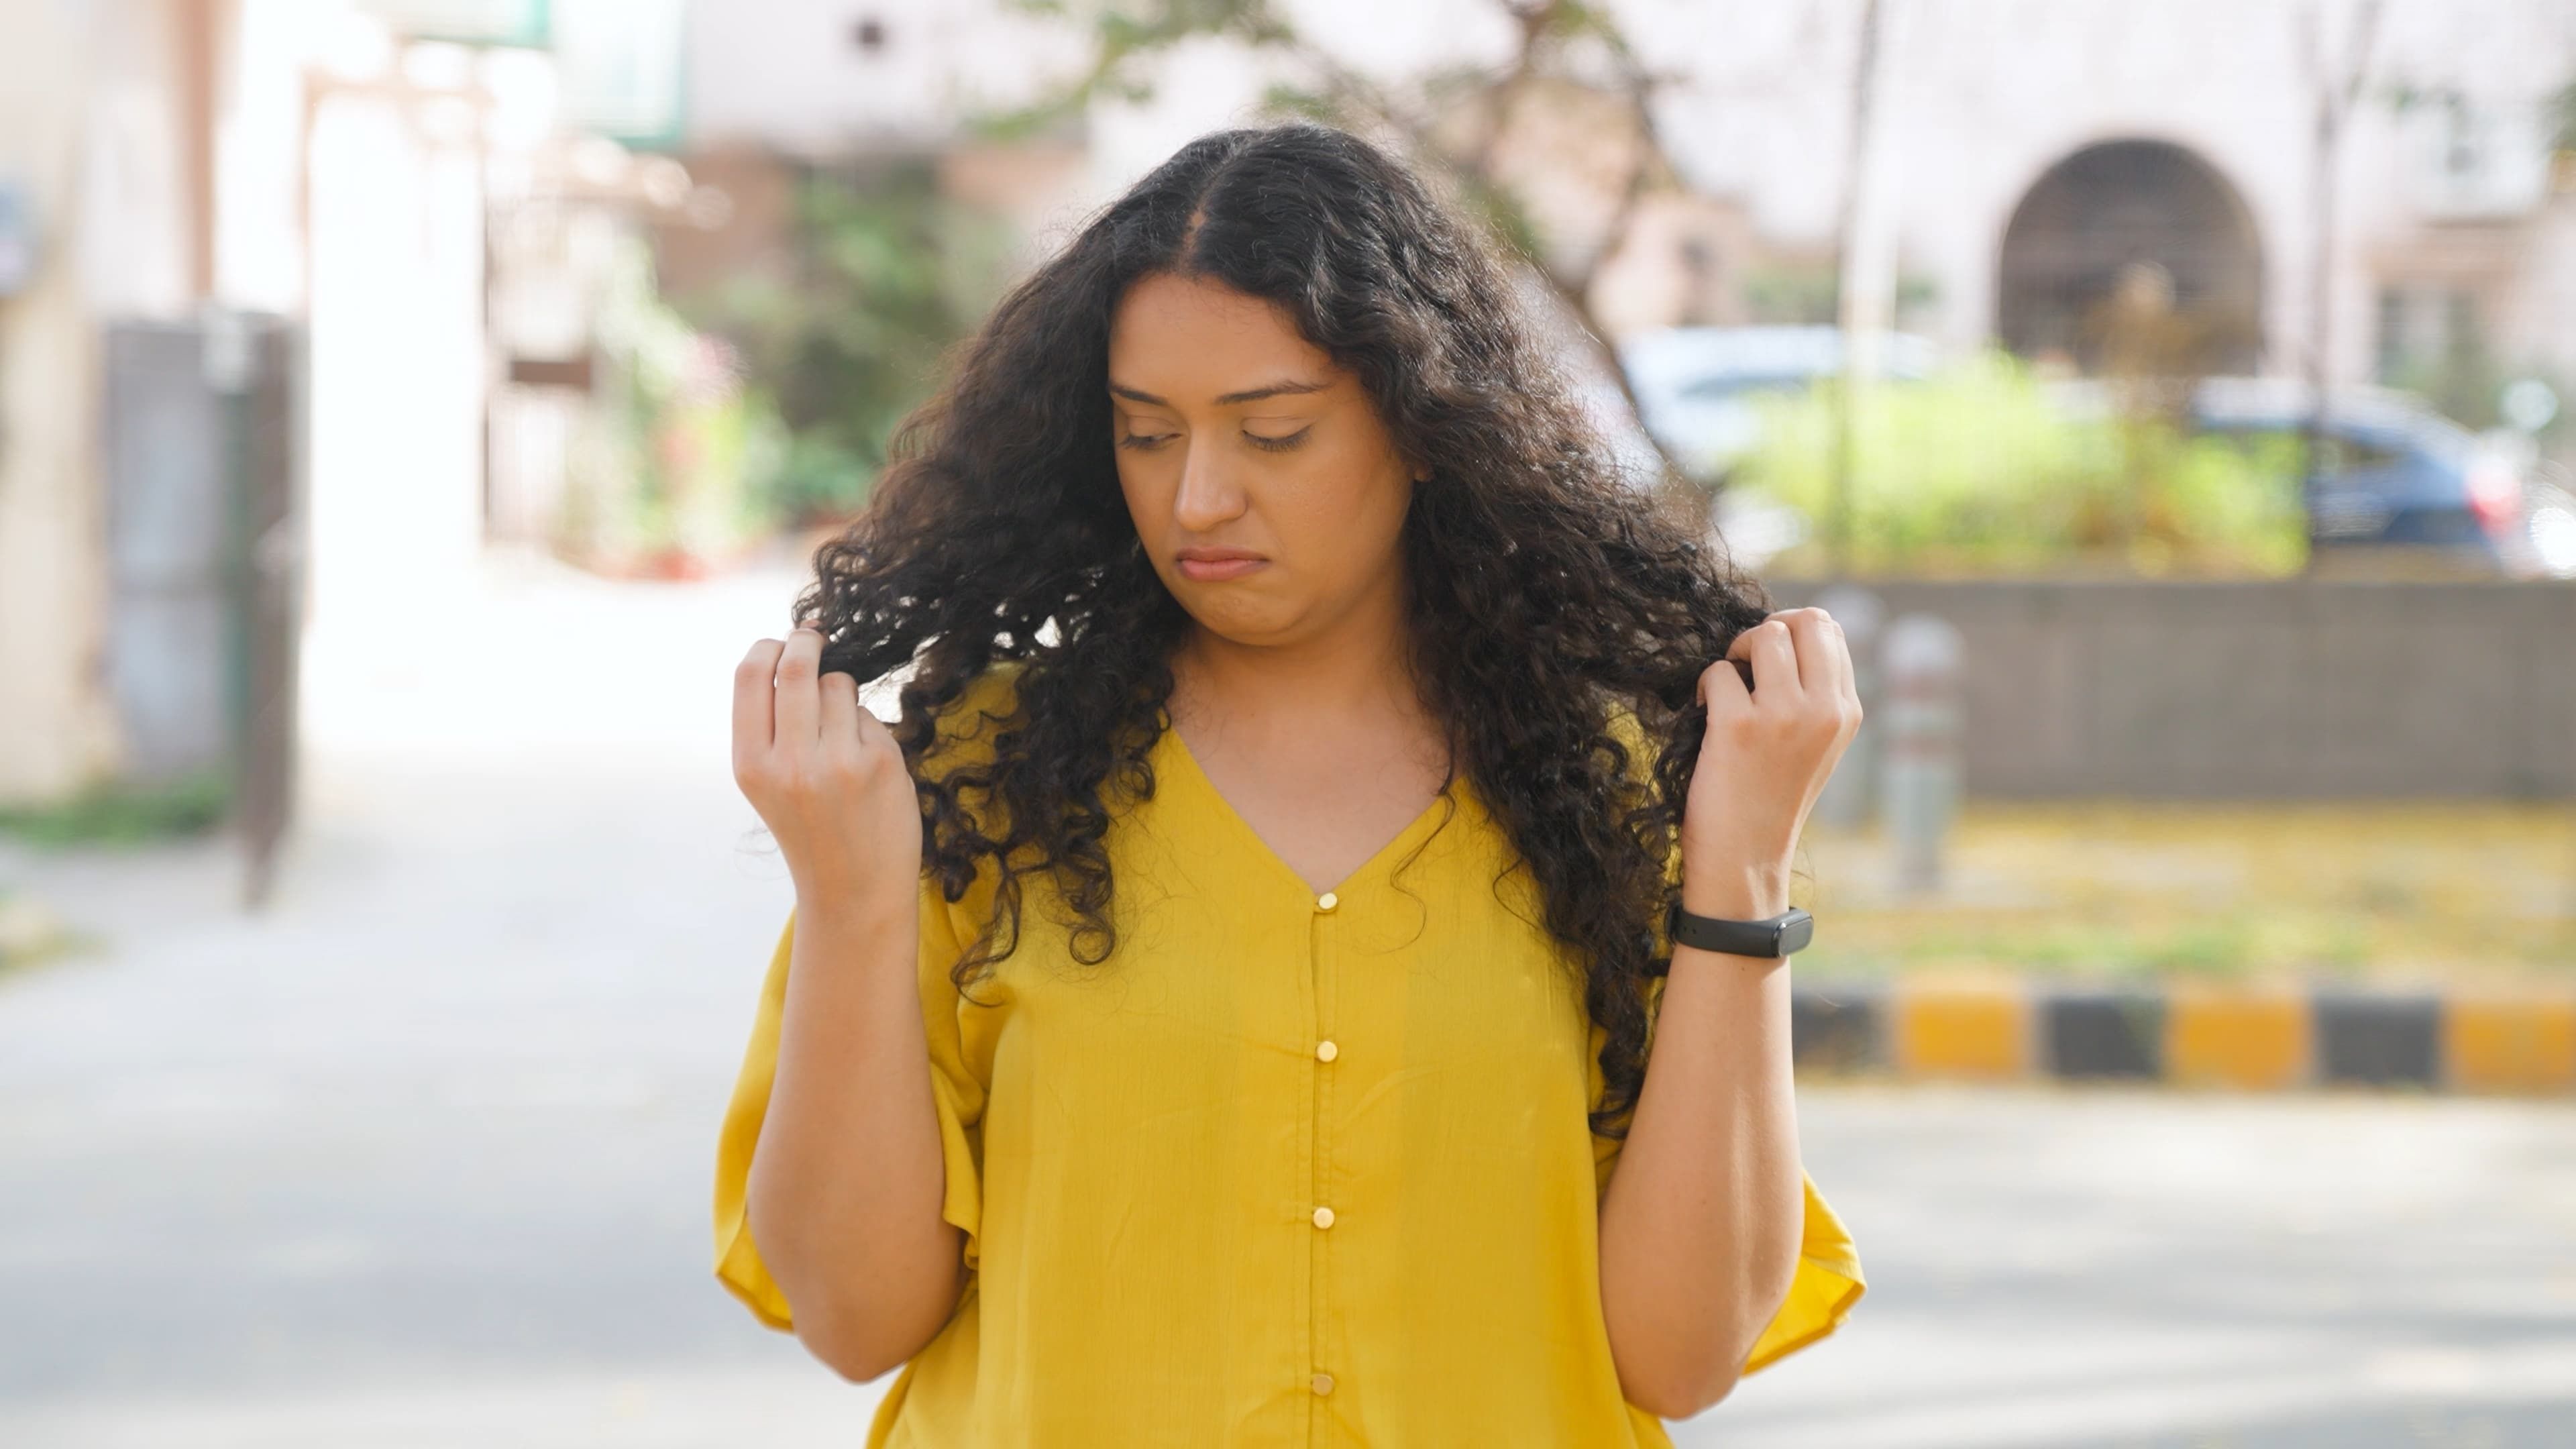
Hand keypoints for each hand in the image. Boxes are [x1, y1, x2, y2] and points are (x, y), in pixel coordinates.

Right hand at [732, 627, 922, 911]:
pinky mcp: (880, 763)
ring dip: (840, 695)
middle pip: (799, 666)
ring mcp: (839, 761)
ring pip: (839, 686)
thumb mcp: (768, 783)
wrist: (853, 891)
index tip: (782, 641)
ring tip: (840, 736)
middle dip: (807, 641)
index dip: (768, 647)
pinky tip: (866, 768)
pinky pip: (871, 716)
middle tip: (814, 636)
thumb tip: (791, 651)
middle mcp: (791, 761)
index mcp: (752, 764)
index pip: (752, 676)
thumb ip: (770, 725)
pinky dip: (868, 729)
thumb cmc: (809, 828)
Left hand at [1679, 608, 1862, 918]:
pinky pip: (1718, 672)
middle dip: (1766, 630)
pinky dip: (1705, 688)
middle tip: (1745, 664)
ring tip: (1727, 689)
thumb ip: (1816, 694)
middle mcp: (1824, 710)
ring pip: (1764, 635)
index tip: (1766, 660)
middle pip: (1805, 620)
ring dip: (1735, 654)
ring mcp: (1785, 717)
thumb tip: (1786, 633)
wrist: (1745, 858)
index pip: (1830, 631)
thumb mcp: (1816, 746)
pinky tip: (1707, 719)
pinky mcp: (1740, 728)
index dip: (1791, 632)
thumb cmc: (1771, 798)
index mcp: (1846, 711)